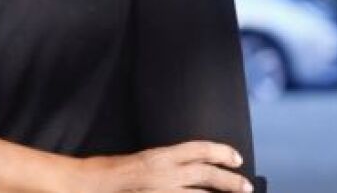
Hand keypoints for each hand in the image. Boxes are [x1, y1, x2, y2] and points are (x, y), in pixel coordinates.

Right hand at [73, 140, 252, 192]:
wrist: (90, 186)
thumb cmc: (109, 174)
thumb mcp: (142, 163)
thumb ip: (166, 166)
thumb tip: (189, 173)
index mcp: (160, 157)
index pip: (199, 150)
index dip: (221, 153)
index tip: (237, 159)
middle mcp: (165, 174)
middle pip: (207, 175)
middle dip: (231, 181)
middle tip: (247, 186)